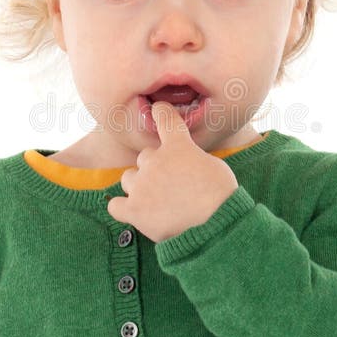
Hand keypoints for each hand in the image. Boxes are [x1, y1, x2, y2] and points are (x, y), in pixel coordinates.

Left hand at [106, 101, 238, 242]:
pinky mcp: (134, 210)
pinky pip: (115, 205)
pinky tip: (136, 212)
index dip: (161, 112)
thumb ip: (192, 157)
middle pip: (145, 157)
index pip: (165, 117)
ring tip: (156, 201)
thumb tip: (184, 163)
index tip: (158, 109)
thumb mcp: (213, 166)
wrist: (216, 227)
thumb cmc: (222, 197)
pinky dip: (124, 208)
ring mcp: (142, 186)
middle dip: (155, 168)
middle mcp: (155, 161)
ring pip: (129, 178)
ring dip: (139, 186)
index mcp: (178, 146)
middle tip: (172, 185)